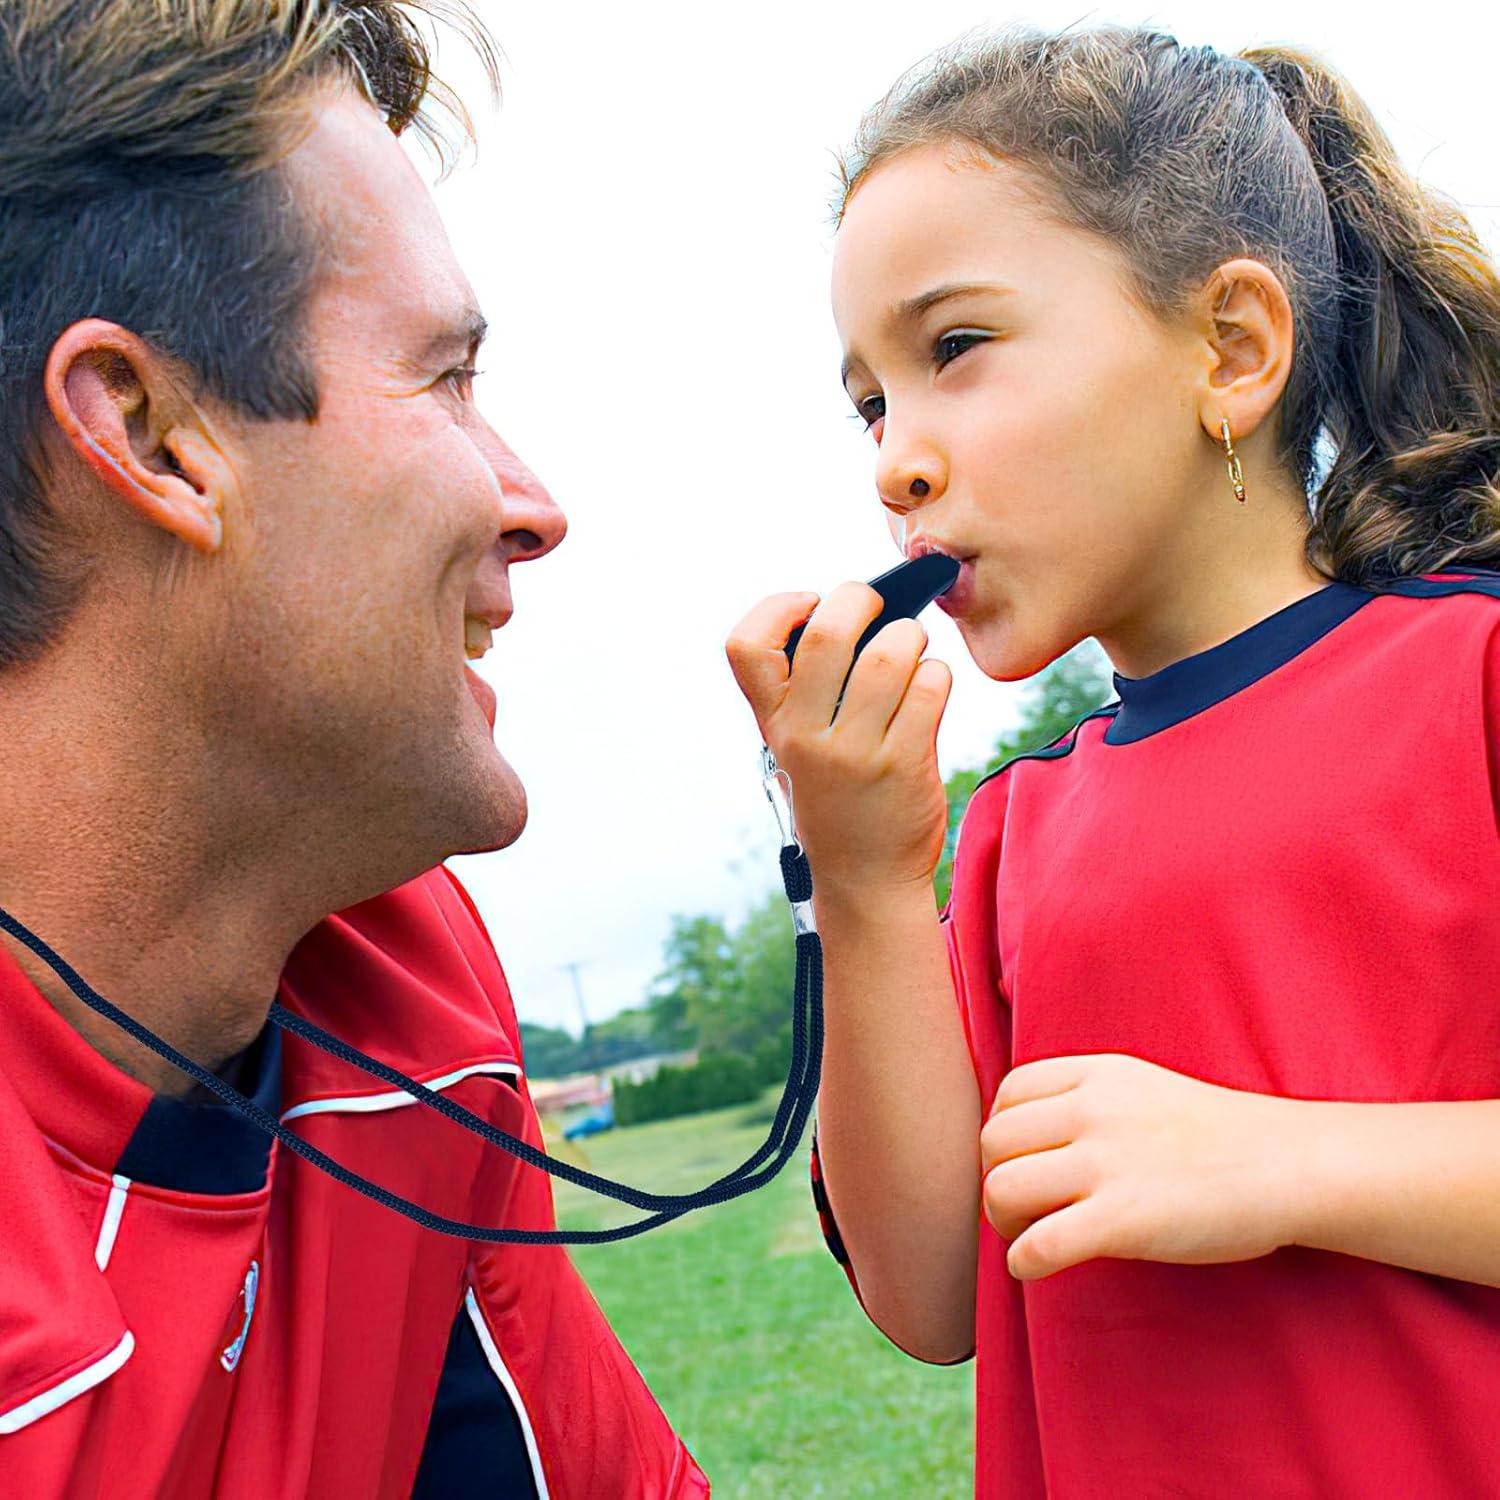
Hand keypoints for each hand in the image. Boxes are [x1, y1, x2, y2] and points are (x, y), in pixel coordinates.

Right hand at [725, 584, 951, 892]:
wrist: (865, 878)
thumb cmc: (838, 798)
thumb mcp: (800, 748)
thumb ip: (811, 690)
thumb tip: (861, 614)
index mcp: (774, 724)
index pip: (746, 646)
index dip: (777, 608)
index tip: (809, 605)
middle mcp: (807, 737)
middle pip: (827, 633)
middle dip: (859, 599)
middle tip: (877, 606)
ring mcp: (855, 752)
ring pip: (889, 654)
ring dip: (910, 636)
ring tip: (912, 647)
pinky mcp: (904, 763)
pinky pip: (930, 686)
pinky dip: (937, 674)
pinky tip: (930, 686)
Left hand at [980, 1053, 1304, 1280]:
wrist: (1289, 1166)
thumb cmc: (1218, 1136)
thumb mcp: (1142, 1087)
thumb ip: (1086, 1099)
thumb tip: (1027, 1137)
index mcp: (1097, 1074)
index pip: (1009, 1093)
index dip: (1003, 1133)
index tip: (1020, 1162)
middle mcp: (1092, 1110)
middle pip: (994, 1141)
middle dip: (995, 1180)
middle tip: (1019, 1211)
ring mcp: (1106, 1163)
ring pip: (1002, 1188)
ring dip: (1001, 1221)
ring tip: (1026, 1238)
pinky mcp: (1123, 1220)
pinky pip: (1039, 1244)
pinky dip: (1022, 1262)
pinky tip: (1034, 1269)